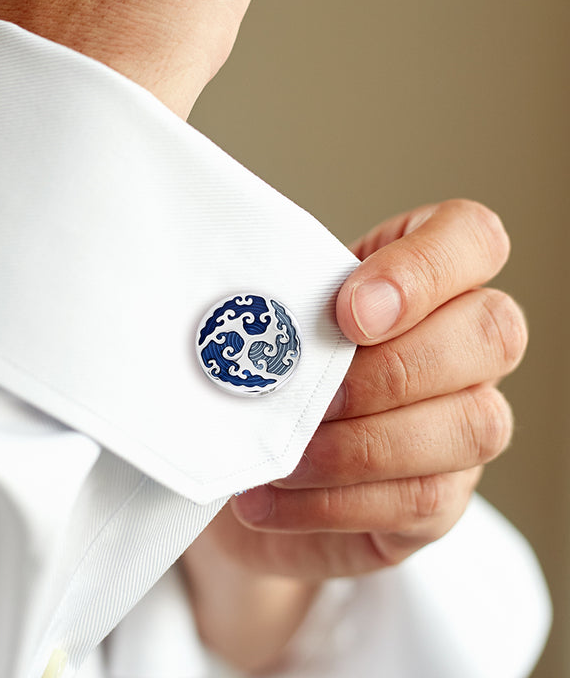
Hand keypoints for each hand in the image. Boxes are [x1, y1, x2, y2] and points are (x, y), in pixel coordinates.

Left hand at [183, 199, 525, 670]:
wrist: (245, 468)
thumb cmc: (263, 372)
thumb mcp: (270, 324)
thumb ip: (288, 305)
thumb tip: (272, 319)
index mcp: (423, 277)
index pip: (471, 237)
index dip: (422, 269)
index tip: (346, 312)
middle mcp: (464, 346)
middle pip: (493, 332)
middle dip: (391, 369)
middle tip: (314, 395)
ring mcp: (465, 423)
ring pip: (472, 425)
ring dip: (361, 444)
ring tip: (283, 456)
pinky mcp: (442, 497)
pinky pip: (420, 500)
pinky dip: (335, 502)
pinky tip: (271, 499)